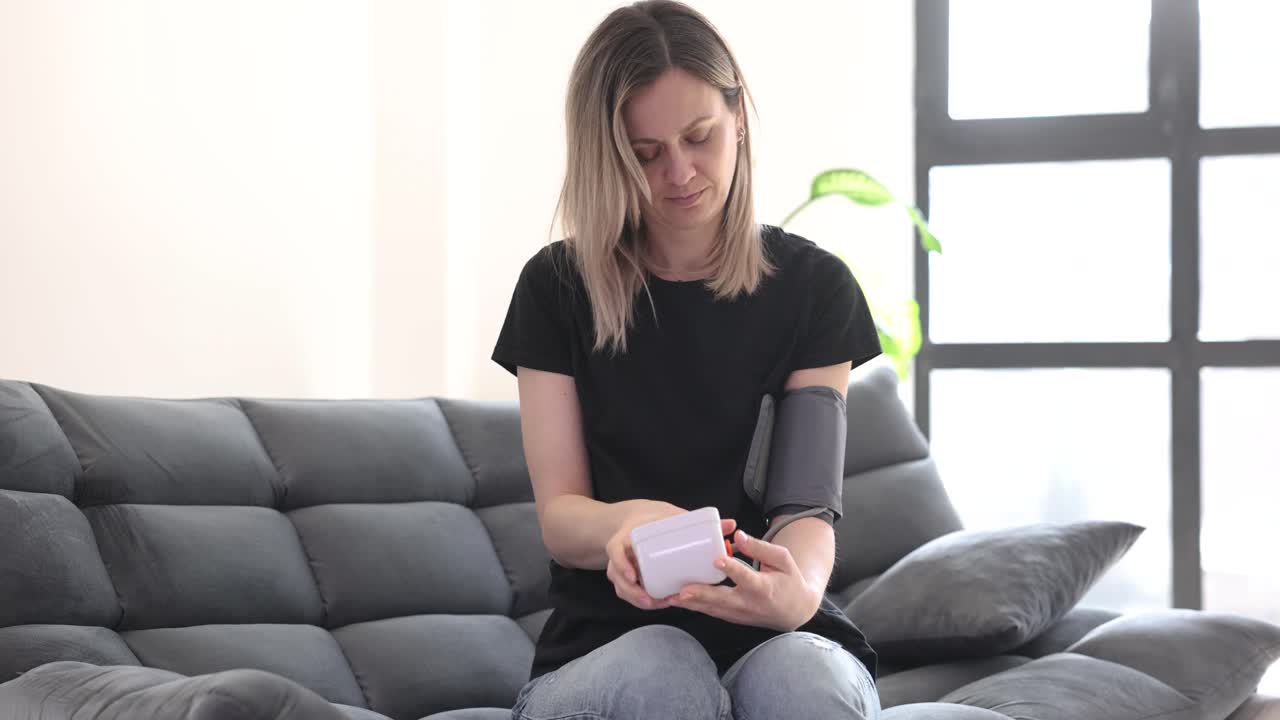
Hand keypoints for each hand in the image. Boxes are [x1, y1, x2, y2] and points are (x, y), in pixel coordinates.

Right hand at [605, 501, 737, 610]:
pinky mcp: (626, 575)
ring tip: (658, 604)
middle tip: (652, 600)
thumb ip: (697, 520)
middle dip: (633, 592)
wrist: (636, 518)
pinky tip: (655, 603)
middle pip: (617, 576)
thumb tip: (731, 524)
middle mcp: (620, 552)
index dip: (622, 565)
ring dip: (637, 599)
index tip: (633, 576)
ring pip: (622, 587)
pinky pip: (627, 591)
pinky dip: (638, 599)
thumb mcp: (670, 514)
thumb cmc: (653, 517)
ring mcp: (621, 565)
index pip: (615, 550)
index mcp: (626, 535)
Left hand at [669, 529, 821, 631]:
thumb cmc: (789, 582)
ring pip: (712, 609)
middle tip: (683, 590)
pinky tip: (679, 600)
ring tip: (671, 597)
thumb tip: (738, 535)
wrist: (794, 611)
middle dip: (701, 595)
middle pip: (722, 600)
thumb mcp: (783, 560)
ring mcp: (739, 614)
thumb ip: (760, 548)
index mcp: (763, 587)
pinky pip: (711, 612)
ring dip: (691, 604)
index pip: (745, 577)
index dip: (732, 568)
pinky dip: (695, 607)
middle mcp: (749, 603)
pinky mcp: (732, 617)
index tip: (718, 559)